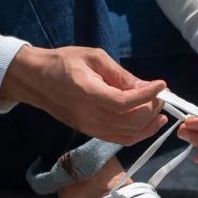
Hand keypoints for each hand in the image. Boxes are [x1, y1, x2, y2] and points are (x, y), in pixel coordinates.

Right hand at [0, 45, 167, 144]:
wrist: (35, 79)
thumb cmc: (64, 62)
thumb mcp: (94, 58)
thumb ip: (120, 75)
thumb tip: (146, 86)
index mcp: (87, 93)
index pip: (124, 103)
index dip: (147, 96)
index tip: (162, 85)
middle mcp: (89, 116)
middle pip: (131, 121)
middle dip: (152, 108)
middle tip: (162, 94)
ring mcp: (90, 128)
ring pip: (129, 134)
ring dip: (150, 122)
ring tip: (160, 108)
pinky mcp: (92, 133)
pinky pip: (122, 139)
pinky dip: (140, 133)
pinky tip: (151, 122)